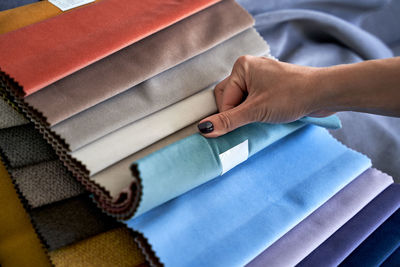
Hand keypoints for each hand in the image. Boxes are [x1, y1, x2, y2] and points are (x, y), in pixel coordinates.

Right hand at [198, 55, 327, 136]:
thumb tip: (204, 128)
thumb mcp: (255, 111)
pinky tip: (267, 116)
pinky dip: (256, 112)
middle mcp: (250, 68)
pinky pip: (254, 100)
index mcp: (242, 67)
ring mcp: (262, 77)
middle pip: (229, 98)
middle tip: (251, 121)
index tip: (241, 126)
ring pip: (242, 101)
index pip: (222, 97)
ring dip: (247, 114)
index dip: (229, 115)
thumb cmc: (292, 95)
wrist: (325, 93)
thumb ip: (228, 120)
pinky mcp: (272, 86)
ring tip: (263, 118)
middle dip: (237, 113)